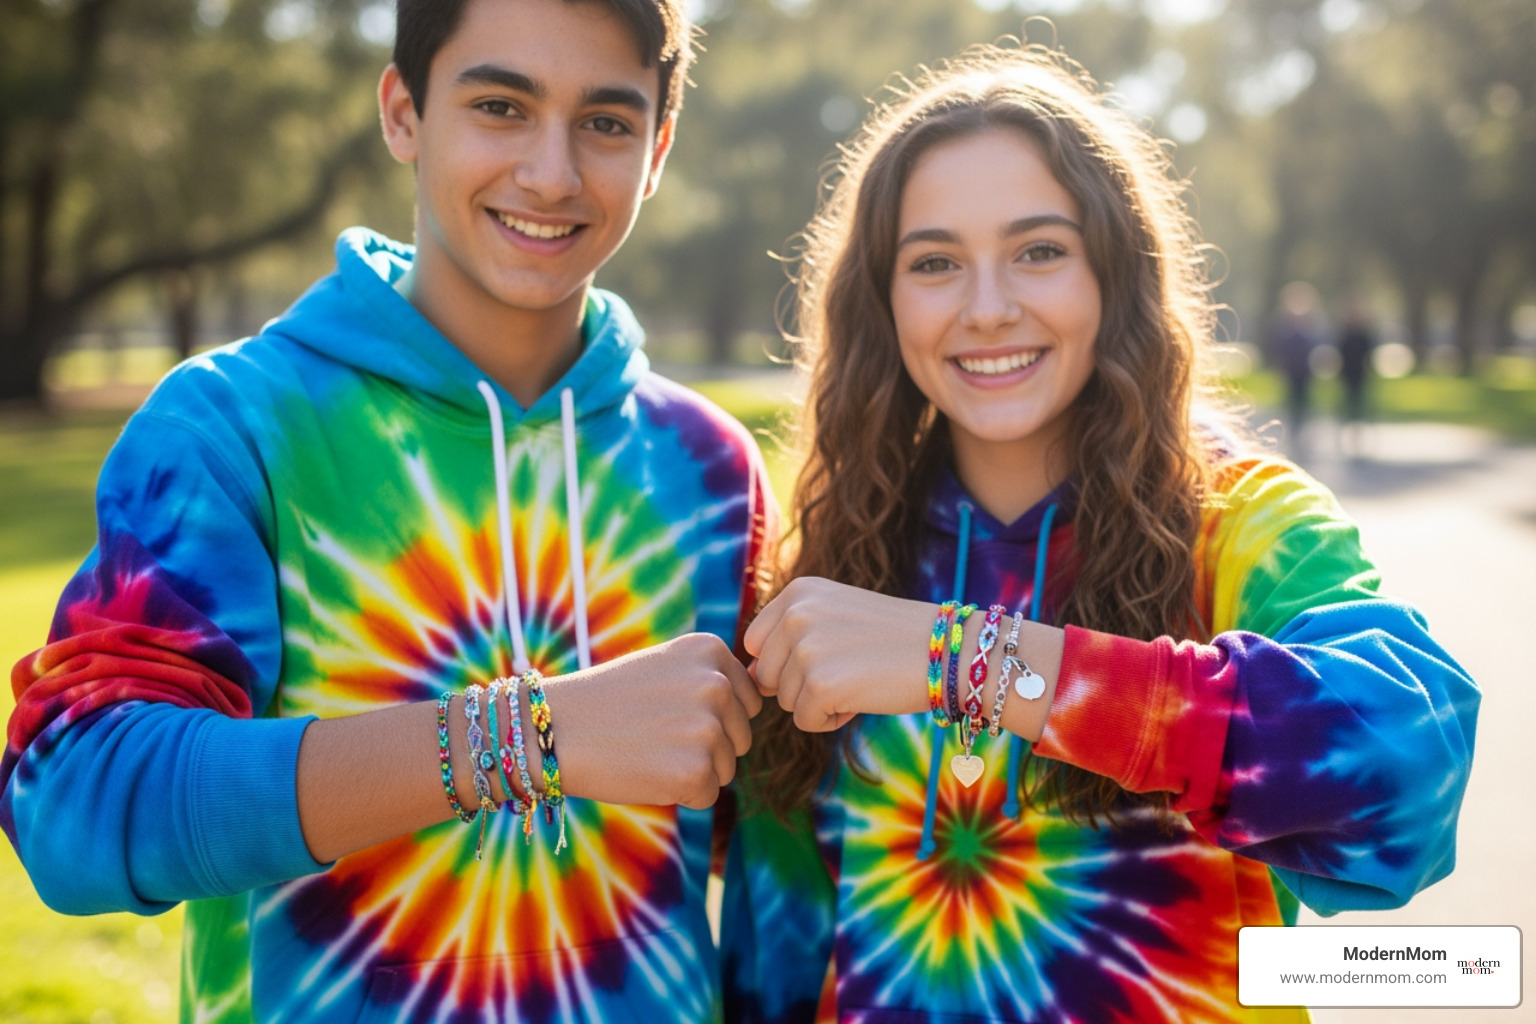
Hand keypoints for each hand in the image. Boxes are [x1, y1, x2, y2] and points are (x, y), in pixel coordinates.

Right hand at [540, 633, 760, 808]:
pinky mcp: (697, 770)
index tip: (666, 711)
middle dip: (705, 746)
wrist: (553, 730)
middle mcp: (717, 683)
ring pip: (726, 768)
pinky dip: (680, 794)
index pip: (746, 701)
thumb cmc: (608, 702)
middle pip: (740, 737)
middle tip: (652, 735)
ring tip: (646, 750)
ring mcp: (709, 726)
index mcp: (711, 650)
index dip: (709, 717)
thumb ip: (712, 677)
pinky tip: (645, 771)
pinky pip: (708, 795)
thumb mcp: (666, 667)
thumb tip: (762, 698)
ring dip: (692, 770)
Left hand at [744, 577, 936, 731]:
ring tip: (860, 680)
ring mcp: (806, 649)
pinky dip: (832, 721)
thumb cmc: (894, 638)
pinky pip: (805, 721)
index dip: (785, 663)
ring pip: (786, 701)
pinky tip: (863, 697)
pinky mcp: (820, 685)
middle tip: (850, 670)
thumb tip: (749, 675)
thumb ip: (791, 634)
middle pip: (768, 676)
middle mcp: (796, 614)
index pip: (756, 643)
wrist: (948, 652)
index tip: (827, 657)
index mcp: (798, 592)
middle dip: (802, 685)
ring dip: (819, 703)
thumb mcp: (835, 614)